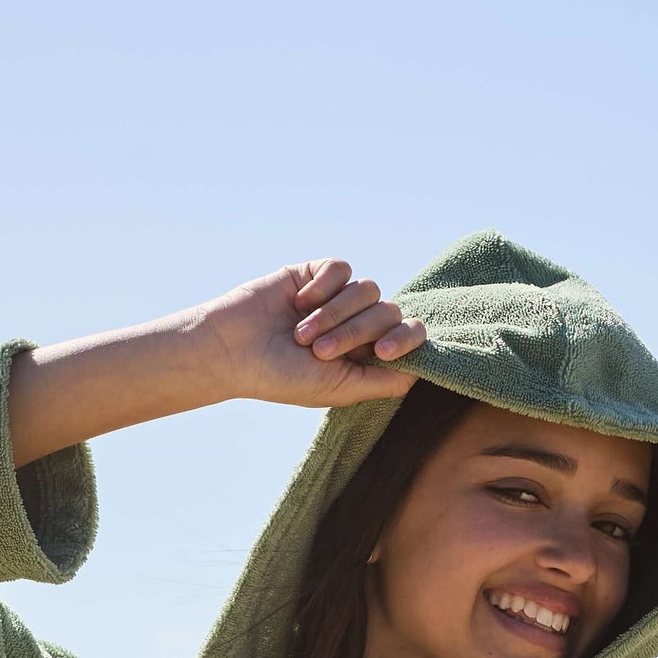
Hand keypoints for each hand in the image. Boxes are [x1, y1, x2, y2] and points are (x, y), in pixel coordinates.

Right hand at [202, 259, 426, 410]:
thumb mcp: (339, 389)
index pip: (409, 334)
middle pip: (388, 311)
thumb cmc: (282, 377)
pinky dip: (323, 286)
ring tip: (302, 334)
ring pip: (368, 288)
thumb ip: (384, 382)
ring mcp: (337, 297)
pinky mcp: (315, 274)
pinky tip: (299, 302)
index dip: (405, 338)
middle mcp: (356, 324)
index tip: (382, 351)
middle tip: (318, 351)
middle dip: (355, 332)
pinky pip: (341, 268)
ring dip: (334, 313)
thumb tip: (423, 368)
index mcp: (366, 354)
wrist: (233, 350)